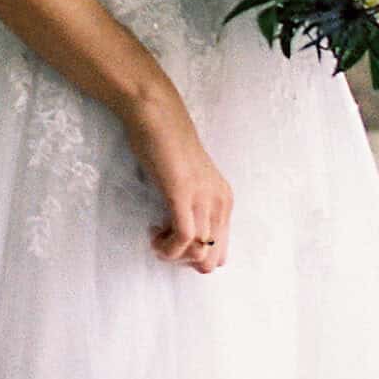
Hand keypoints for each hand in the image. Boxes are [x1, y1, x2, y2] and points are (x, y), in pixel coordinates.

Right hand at [119, 86, 230, 273]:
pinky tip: (154, 235)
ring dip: (173, 253)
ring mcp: (203, 198)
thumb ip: (195, 206)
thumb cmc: (167, 147)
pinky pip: (183, 238)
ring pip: (198, 252)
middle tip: (165, 244)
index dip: (194, 257)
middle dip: (186, 261)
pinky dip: (167, 247)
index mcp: (225, 200)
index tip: (174, 243)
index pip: (221, 252)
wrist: (157, 117)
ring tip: (156, 237)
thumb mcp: (191, 183)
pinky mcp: (183, 194)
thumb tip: (187, 239)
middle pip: (212, 258)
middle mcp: (220, 201)